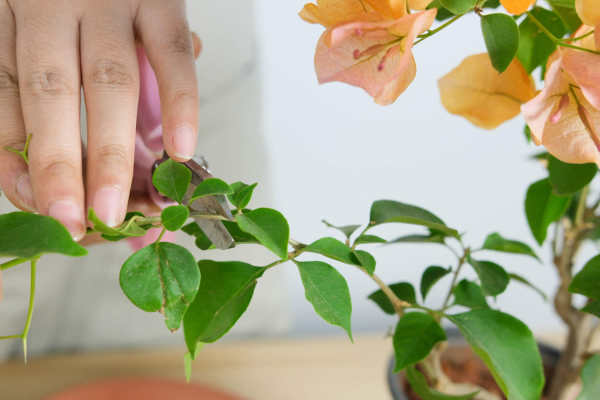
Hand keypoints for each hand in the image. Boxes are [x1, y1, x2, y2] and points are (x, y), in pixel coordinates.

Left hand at [0, 0, 199, 240]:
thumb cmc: (67, 0)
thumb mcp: (33, 32)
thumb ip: (31, 90)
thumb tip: (32, 173)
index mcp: (8, 14)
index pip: (3, 94)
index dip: (14, 155)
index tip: (35, 203)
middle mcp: (50, 4)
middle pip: (50, 93)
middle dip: (60, 166)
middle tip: (71, 222)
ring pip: (108, 83)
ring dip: (111, 153)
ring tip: (113, 210)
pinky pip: (172, 54)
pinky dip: (181, 103)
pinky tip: (180, 149)